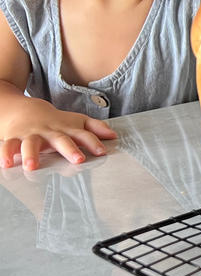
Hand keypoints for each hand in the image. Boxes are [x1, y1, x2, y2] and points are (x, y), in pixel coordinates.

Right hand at [0, 97, 116, 169]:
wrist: (23, 109)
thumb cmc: (54, 121)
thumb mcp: (76, 122)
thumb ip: (95, 128)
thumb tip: (114, 135)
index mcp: (66, 129)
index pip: (83, 134)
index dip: (93, 142)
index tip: (102, 152)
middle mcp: (50, 132)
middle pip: (60, 139)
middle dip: (69, 149)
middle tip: (78, 159)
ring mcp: (31, 135)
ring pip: (30, 144)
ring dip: (31, 155)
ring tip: (32, 166)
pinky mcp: (13, 138)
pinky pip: (8, 146)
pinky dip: (5, 154)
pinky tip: (6, 164)